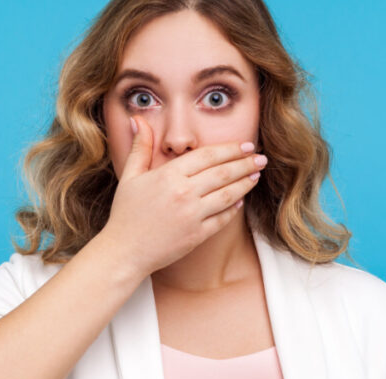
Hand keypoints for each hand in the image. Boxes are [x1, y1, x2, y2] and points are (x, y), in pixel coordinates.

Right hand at [99, 114, 266, 277]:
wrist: (124, 251)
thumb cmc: (125, 213)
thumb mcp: (130, 176)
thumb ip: (140, 147)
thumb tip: (137, 119)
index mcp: (168, 175)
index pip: (208, 156)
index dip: (230, 149)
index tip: (246, 145)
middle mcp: (183, 193)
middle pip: (223, 173)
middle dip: (246, 163)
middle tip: (261, 158)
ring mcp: (192, 215)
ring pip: (228, 195)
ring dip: (245, 183)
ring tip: (256, 175)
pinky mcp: (197, 235)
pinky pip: (222, 219)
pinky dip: (234, 208)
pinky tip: (241, 200)